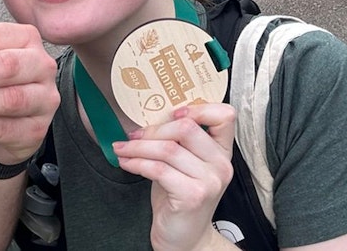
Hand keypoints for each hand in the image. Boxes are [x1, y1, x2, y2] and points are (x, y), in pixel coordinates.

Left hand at [113, 104, 235, 250]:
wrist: (185, 239)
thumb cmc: (180, 198)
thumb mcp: (184, 165)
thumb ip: (178, 142)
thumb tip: (147, 117)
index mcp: (222, 151)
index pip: (224, 115)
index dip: (198, 108)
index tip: (171, 114)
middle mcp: (221, 164)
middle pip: (187, 127)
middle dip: (153, 129)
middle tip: (133, 136)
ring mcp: (210, 180)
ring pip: (168, 148)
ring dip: (138, 147)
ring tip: (122, 149)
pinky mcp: (193, 195)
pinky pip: (159, 169)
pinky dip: (137, 163)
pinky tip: (126, 163)